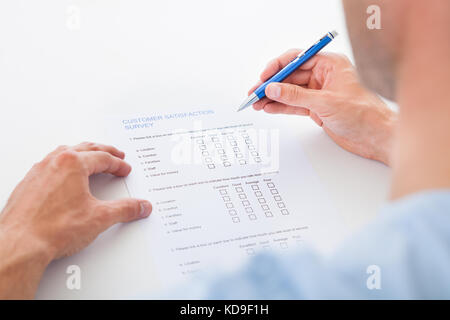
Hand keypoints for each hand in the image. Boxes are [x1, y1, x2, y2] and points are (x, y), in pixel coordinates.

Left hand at [0, 142, 151, 298]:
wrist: (19, 244)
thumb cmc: (52, 229)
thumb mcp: (99, 217)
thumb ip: (125, 209)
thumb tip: (140, 206)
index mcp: (72, 163)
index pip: (102, 158)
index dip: (117, 164)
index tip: (124, 169)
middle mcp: (54, 162)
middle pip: (85, 149)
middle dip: (104, 153)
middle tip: (115, 156)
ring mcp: (38, 172)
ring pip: (65, 154)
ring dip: (83, 154)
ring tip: (92, 159)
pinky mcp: (28, 184)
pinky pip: (50, 165)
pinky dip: (65, 165)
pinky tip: (66, 176)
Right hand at [250, 50, 395, 164]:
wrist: (375, 136)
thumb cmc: (364, 114)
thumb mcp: (325, 102)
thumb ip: (296, 95)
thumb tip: (274, 88)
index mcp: (330, 64)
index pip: (298, 59)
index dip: (278, 67)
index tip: (265, 77)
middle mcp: (324, 76)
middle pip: (291, 77)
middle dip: (272, 85)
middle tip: (255, 93)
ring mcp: (320, 93)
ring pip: (290, 92)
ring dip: (273, 98)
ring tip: (257, 103)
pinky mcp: (317, 108)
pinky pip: (294, 105)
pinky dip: (281, 107)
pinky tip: (269, 108)